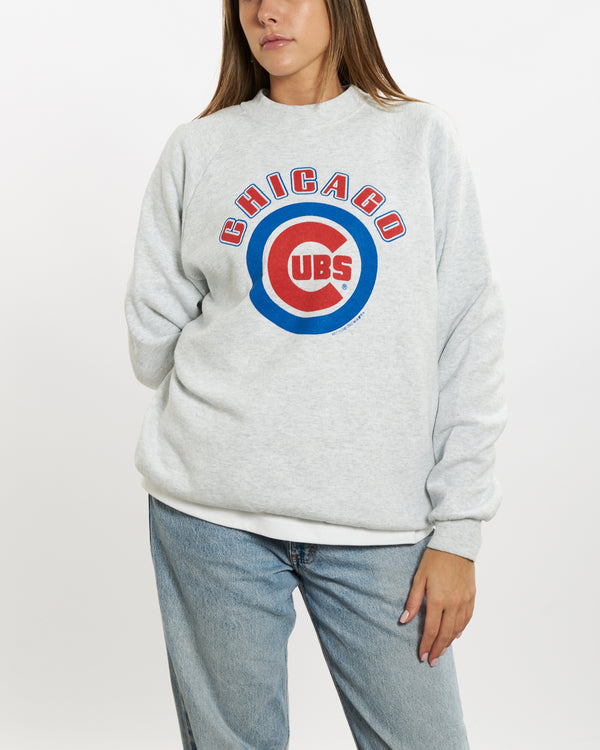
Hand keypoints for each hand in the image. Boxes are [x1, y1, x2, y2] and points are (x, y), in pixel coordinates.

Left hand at [399, 548, 475, 666]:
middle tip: (432, 661)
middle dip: (438, 649)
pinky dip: (461, 629)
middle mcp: (453, 603)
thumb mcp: (419, 577)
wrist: (456, 544)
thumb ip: (413, 601)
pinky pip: (467, 618)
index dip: (427, 644)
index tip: (422, 656)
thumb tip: (404, 620)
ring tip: (442, 651)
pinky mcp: (471, 595)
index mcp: (438, 599)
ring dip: (449, 642)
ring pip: (458, 628)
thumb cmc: (434, 558)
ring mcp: (465, 600)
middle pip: (446, 633)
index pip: (432, 629)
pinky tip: (456, 635)